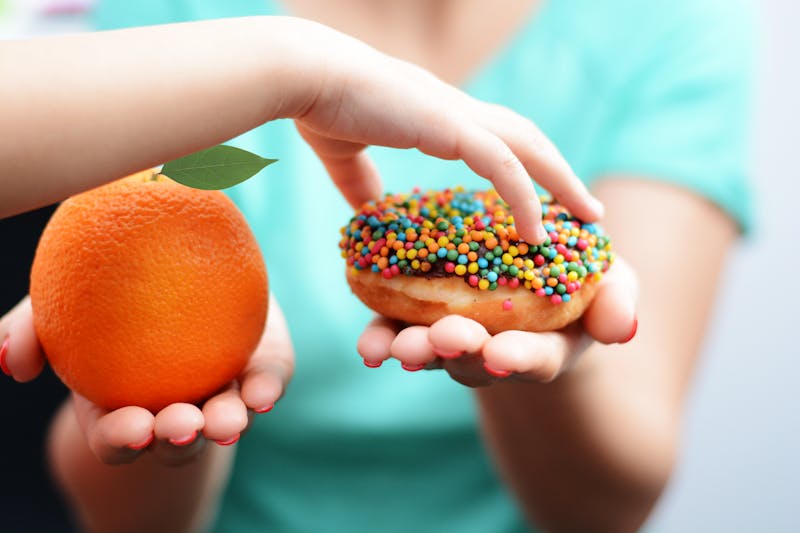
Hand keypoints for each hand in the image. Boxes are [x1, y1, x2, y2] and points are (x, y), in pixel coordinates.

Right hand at [0, 295, 292, 464]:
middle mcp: (175, 406)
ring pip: (226, 419)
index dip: (121, 439)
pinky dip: (266, 389)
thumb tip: (12, 363)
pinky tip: (264, 393)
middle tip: (182, 425)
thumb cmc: (108, 297)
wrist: (179, 265)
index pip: (117, 436)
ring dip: (227, 423)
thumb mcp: (61, 306)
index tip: (131, 428)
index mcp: (122, 404)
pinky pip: (266, 382)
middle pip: (176, 439)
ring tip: (229, 419)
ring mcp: (221, 390)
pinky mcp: (258, 367)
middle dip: (177, 439)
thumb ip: (31, 329)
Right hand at [291, 21, 602, 242]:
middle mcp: (456, 112)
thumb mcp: (344, 155)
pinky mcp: (448, 126)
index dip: (524, 163)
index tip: (541, 194)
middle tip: (586, 207)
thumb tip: (369, 210)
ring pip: (528, 148)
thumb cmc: (320, 106)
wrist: (304, 75)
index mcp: (437, 116)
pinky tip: (537, 231)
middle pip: (527, 139)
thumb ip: (360, 182)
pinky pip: (502, 166)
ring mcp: (456, 116)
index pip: (496, 138)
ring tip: (588, 216)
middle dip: (559, 172)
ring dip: (562, 182)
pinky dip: (525, 197)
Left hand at [356, 259, 637, 386]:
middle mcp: (495, 351)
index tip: (503, 354)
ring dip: (412, 348)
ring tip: (394, 345)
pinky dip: (381, 338)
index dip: (520, 358)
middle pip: (474, 359)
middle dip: (457, 350)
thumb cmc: (579, 283)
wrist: (532, 276)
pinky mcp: (420, 319)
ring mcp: (454, 338)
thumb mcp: (612, 285)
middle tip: (444, 338)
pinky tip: (368, 344)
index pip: (534, 357)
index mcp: (544, 345)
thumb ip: (618, 303)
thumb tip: (620, 327)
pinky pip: (398, 331)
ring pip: (431, 349)